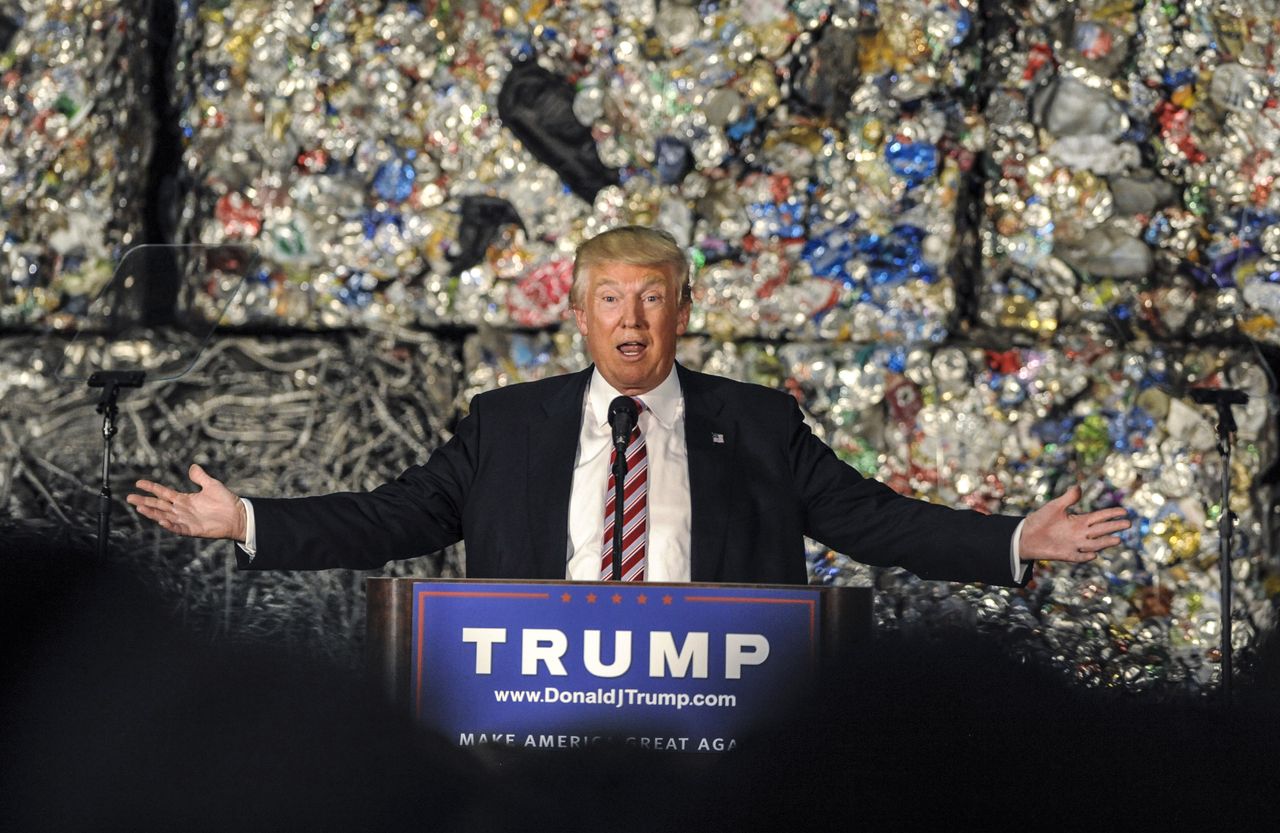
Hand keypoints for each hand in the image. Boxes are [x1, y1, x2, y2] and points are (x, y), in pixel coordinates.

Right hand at [127, 464, 246, 541]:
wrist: (237, 515)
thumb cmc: (226, 501)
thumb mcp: (212, 485)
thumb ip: (200, 477)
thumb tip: (193, 467)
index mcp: (184, 499)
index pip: (163, 493)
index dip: (151, 488)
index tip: (138, 483)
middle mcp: (182, 510)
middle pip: (159, 505)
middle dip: (144, 501)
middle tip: (129, 498)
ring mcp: (186, 520)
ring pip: (164, 516)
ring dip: (152, 513)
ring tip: (139, 508)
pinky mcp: (193, 530)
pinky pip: (178, 528)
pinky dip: (169, 525)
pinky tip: (161, 520)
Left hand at [1018, 484, 1129, 563]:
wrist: (1026, 535)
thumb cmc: (1041, 520)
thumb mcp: (1055, 506)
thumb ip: (1068, 498)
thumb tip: (1078, 486)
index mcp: (1080, 521)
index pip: (1100, 517)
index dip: (1111, 514)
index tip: (1124, 511)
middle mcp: (1081, 533)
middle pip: (1101, 529)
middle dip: (1114, 527)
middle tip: (1127, 523)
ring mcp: (1075, 544)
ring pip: (1094, 544)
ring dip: (1105, 543)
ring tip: (1117, 539)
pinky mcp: (1066, 554)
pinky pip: (1078, 557)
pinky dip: (1085, 556)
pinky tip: (1093, 554)